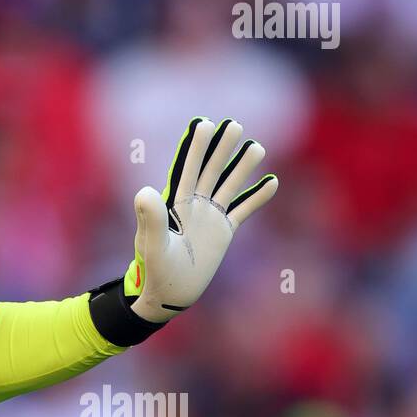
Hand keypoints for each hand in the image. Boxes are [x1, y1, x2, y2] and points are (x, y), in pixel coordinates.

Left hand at [126, 117, 278, 323]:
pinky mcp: (224, 231)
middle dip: (222, 148)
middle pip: (211, 170)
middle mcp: (194, 204)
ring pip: (229, 185)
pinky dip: (257, 198)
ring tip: (256, 146)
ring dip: (242, 167)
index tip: (203, 124)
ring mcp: (210, 216)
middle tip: (234, 124)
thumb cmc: (155, 269)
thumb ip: (149, 218)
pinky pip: (243, 210)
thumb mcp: (152, 244)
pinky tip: (272, 182)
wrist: (170, 293)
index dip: (195, 147)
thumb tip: (144, 190)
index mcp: (174, 202)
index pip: (187, 169)